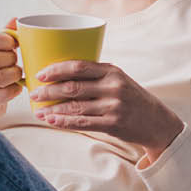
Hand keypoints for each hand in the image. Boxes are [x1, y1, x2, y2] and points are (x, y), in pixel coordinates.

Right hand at [0, 18, 23, 118]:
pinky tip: (16, 87)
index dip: (4, 39)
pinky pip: (3, 94)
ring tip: (17, 73)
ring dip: (14, 74)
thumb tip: (16, 19)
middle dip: (11, 59)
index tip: (14, 44)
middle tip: (15, 61)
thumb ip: (6, 34)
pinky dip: (15, 90)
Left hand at [31, 60, 183, 160]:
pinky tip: (51, 120)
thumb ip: (95, 75)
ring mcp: (113, 106)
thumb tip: (60, 73)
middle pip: (72, 87)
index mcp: (112, 71)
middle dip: (48, 90)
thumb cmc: (132, 98)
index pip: (78, 66)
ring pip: (74, 107)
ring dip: (52, 109)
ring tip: (37, 110)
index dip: (56, 69)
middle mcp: (113, 87)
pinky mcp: (112, 124)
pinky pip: (82, 123)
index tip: (40, 74)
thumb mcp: (118, 80)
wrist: (157, 122)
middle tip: (33, 93)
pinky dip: (63, 122)